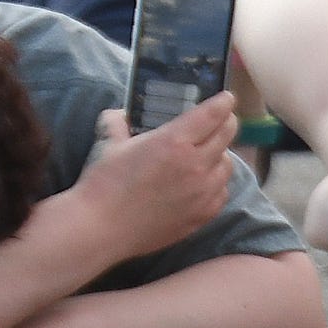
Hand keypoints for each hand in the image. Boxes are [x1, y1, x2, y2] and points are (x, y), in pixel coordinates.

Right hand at [74, 94, 238, 263]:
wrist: (101, 228)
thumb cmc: (103, 183)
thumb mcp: (108, 143)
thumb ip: (118, 121)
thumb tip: (122, 114)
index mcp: (173, 142)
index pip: (212, 114)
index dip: (223, 103)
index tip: (226, 98)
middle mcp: (195, 166)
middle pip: (226, 136)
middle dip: (226, 123)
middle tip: (220, 120)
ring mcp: (202, 193)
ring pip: (227, 166)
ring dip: (220, 155)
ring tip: (207, 154)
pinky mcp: (201, 216)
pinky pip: (221, 192)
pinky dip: (216, 183)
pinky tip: (201, 182)